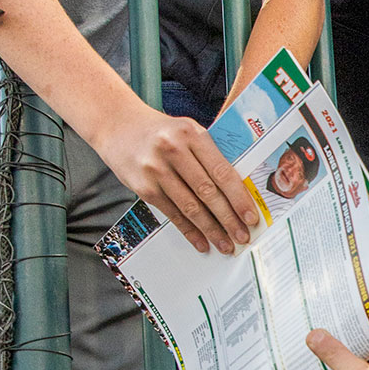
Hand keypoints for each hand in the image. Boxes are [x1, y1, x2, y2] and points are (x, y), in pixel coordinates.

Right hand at [93, 96, 257, 253]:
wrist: (117, 125)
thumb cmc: (160, 132)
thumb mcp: (187, 132)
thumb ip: (209, 156)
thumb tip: (238, 192)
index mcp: (192, 134)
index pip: (222, 171)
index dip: (239, 198)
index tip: (251, 217)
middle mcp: (173, 150)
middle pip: (208, 192)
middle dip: (229, 219)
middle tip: (242, 236)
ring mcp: (156, 170)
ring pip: (190, 207)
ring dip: (211, 230)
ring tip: (225, 244)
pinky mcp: (144, 187)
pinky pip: (172, 214)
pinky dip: (189, 230)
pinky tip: (201, 241)